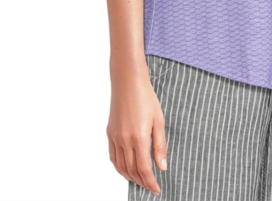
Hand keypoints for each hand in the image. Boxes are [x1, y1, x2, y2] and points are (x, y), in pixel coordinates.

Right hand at [107, 70, 167, 194]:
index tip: (157, 189)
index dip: (150, 183)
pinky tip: (126, 168)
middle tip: (151, 185)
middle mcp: (124, 140)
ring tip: (140, 180)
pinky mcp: (110, 133)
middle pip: (132, 171)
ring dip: (130, 177)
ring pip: (120, 167)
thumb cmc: (146, 98)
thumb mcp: (159, 120)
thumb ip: (160, 145)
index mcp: (139, 138)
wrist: (128, 82)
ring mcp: (115, 137)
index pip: (144, 169)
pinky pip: (113, 157)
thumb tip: (162, 167)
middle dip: (142, 182)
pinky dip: (119, 167)